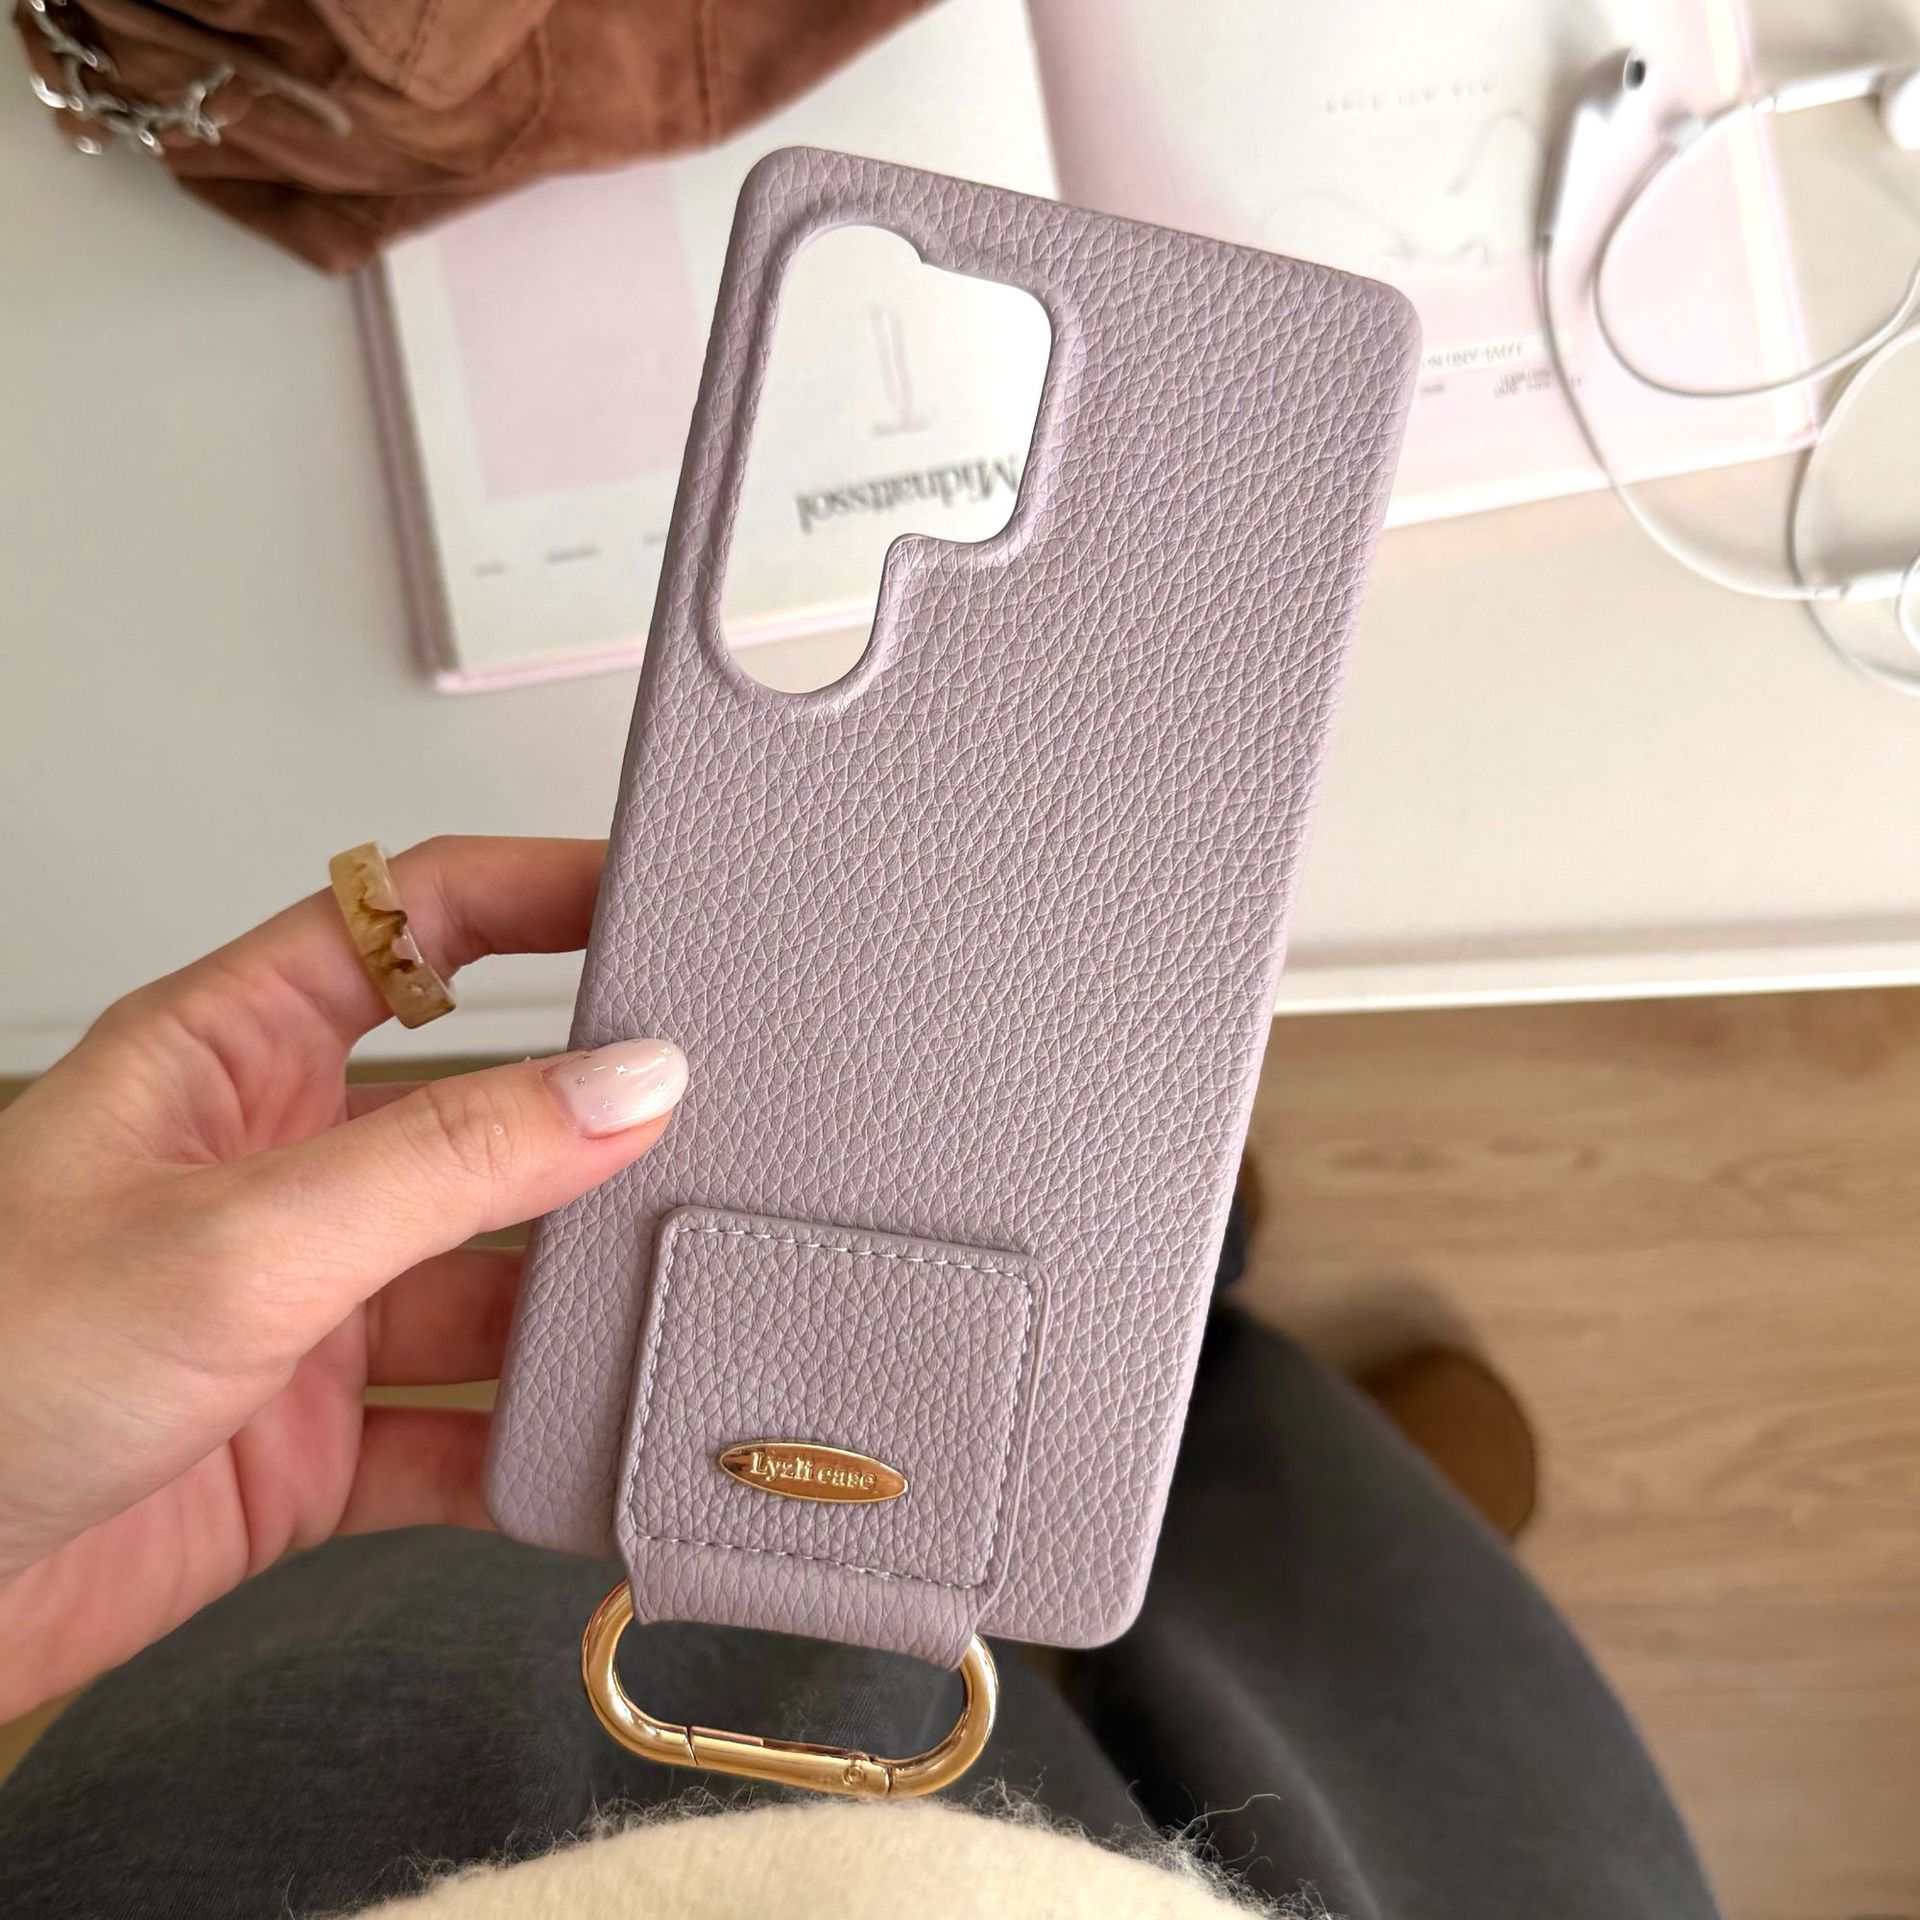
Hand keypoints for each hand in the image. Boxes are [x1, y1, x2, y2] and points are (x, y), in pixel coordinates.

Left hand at [0, 837, 686, 1720]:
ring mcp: (307, 1308)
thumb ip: (449, 1161)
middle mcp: (281, 1172)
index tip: (653, 895)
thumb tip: (627, 1084)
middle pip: (482, 1111)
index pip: (411, 923)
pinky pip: (464, 1431)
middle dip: (590, 1125)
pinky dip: (529, 1452)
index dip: (532, 891)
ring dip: (572, 1307)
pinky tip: (590, 1453)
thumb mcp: (238, 1237)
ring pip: (491, 1282)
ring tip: (668, 1306)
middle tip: (716, 1123)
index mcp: (232, 1059)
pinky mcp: (321, 1442)